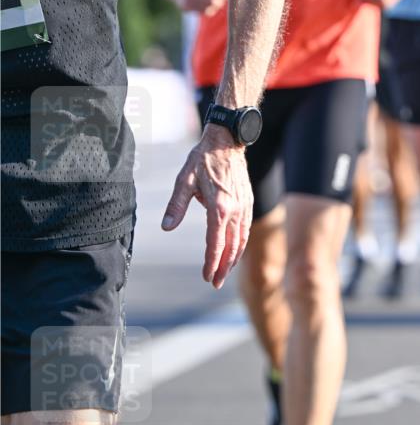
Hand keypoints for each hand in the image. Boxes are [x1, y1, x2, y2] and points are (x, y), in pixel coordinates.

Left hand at [161, 126, 252, 288]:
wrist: (227, 141)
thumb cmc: (203, 159)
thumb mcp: (183, 180)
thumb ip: (176, 205)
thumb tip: (166, 227)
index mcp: (219, 207)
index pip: (216, 243)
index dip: (211, 263)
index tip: (206, 277)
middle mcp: (236, 210)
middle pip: (231, 246)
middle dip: (224, 267)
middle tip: (216, 283)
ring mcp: (245, 206)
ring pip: (242, 239)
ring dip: (234, 258)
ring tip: (225, 272)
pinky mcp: (248, 202)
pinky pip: (246, 229)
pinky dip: (241, 244)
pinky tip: (235, 250)